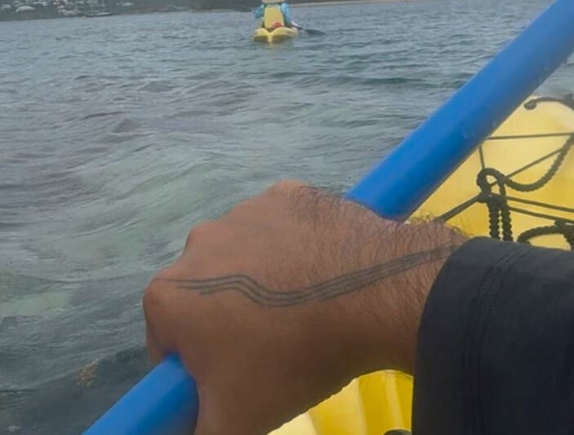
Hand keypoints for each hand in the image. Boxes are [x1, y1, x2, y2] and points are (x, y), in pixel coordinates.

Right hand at [143, 182, 464, 434]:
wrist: (373, 294)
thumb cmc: (292, 358)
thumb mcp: (234, 421)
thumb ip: (196, 432)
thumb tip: (193, 429)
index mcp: (169, 294)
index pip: (170, 342)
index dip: (201, 367)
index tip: (239, 376)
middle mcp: (198, 242)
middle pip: (207, 295)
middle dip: (231, 319)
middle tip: (278, 344)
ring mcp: (248, 209)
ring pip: (246, 257)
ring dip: (265, 279)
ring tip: (308, 306)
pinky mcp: (291, 193)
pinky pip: (285, 226)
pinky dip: (298, 244)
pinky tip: (326, 269)